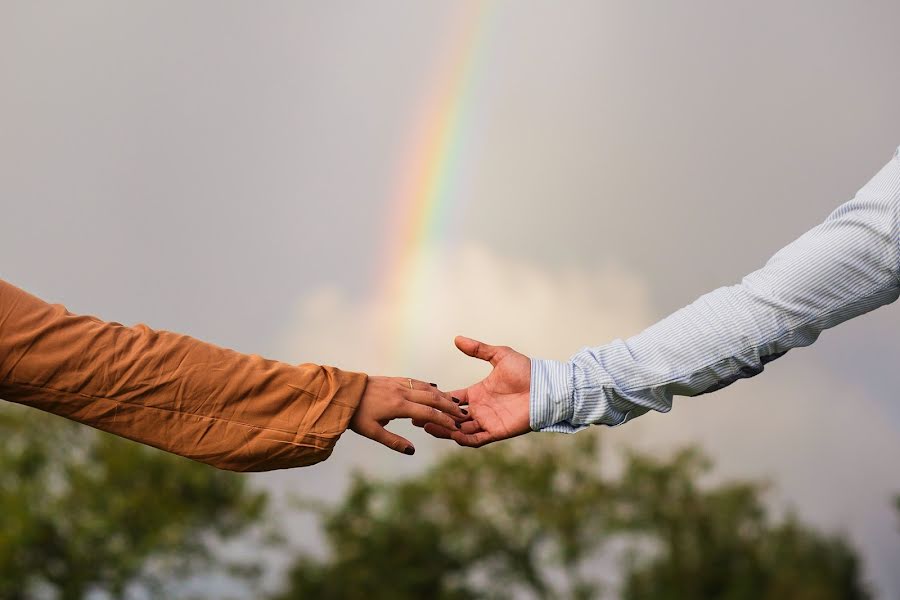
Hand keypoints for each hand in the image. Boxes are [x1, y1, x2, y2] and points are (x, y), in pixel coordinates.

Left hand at [349, 376, 468, 454]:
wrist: (341, 393)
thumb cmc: (355, 415)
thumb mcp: (372, 432)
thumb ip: (394, 441)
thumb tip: (412, 451)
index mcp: (398, 406)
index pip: (428, 413)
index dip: (444, 420)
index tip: (456, 426)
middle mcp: (402, 392)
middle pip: (432, 398)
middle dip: (449, 406)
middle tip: (463, 414)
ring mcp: (398, 384)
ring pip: (426, 388)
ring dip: (442, 395)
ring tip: (454, 403)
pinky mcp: (394, 379)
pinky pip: (416, 382)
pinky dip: (429, 386)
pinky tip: (435, 389)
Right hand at [422, 336, 531, 447]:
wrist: (546, 387)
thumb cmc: (527, 371)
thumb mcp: (499, 355)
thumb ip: (478, 349)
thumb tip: (457, 338)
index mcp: (477, 393)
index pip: (452, 399)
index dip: (437, 400)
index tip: (421, 398)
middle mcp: (479, 409)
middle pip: (451, 417)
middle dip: (435, 417)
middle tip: (416, 416)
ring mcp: (487, 422)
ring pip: (460, 430)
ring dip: (444, 430)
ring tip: (427, 426)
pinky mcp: (497, 432)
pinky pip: (476, 440)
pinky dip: (463, 439)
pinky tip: (452, 435)